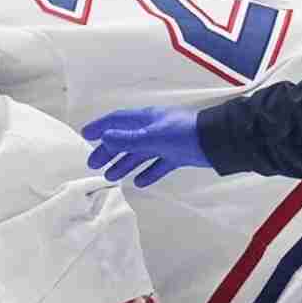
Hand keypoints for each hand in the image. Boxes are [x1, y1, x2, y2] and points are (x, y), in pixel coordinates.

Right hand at [83, 106, 211, 186]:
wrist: (216, 141)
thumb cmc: (182, 134)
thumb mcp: (152, 136)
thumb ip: (128, 139)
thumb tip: (105, 137)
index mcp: (145, 119)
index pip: (117, 121)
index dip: (100, 127)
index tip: (85, 135)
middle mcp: (152, 129)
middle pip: (125, 139)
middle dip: (109, 151)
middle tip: (94, 165)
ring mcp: (165, 142)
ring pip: (140, 154)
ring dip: (124, 164)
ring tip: (111, 177)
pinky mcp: (177, 155)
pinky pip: (158, 165)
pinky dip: (148, 173)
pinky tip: (139, 183)